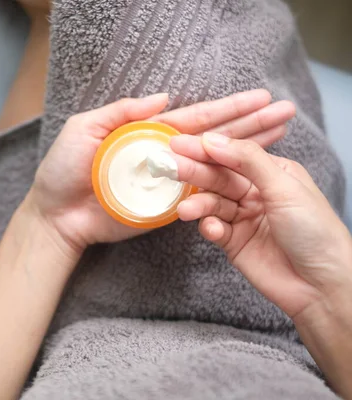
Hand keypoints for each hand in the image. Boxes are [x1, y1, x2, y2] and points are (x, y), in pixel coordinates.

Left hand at [30, 89, 296, 251]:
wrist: (56, 215)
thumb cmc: (63, 170)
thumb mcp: (84, 130)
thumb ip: (121, 112)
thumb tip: (163, 97)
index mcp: (147, 133)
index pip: (196, 117)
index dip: (228, 108)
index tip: (260, 98)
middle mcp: (164, 155)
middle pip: (215, 138)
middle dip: (250, 124)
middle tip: (284, 112)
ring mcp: (168, 183)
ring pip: (216, 165)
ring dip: (249, 152)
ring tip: (280, 138)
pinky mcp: (165, 209)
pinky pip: (200, 197)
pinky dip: (227, 187)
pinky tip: (254, 177)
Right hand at [170, 132, 351, 319]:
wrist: (321, 285)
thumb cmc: (315, 231)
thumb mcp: (284, 186)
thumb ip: (247, 160)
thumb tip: (213, 139)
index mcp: (272, 172)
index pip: (231, 155)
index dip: (205, 149)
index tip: (178, 144)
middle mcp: (255, 192)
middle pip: (217, 177)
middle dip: (193, 172)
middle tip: (169, 167)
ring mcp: (243, 217)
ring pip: (211, 203)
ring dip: (198, 204)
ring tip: (186, 210)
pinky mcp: (233, 242)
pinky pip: (212, 228)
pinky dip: (209, 227)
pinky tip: (212, 229)